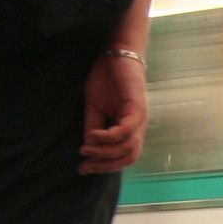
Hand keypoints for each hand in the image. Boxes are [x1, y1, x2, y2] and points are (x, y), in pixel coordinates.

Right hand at [80, 51, 147, 173]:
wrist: (114, 54)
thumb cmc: (106, 80)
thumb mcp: (95, 109)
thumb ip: (94, 129)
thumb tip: (88, 150)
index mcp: (131, 128)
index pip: (123, 157)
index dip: (104, 166)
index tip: (82, 169)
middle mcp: (139, 125)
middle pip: (129, 157)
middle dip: (106, 165)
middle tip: (84, 165)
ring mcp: (140, 116)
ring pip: (128, 146)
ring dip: (105, 152)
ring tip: (85, 149)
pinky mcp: (136, 105)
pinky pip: (126, 128)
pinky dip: (109, 136)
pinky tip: (93, 135)